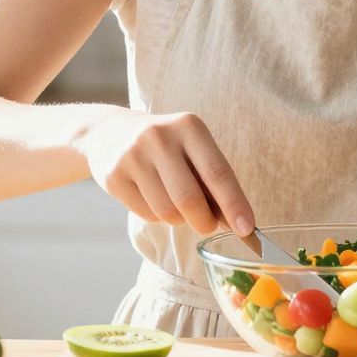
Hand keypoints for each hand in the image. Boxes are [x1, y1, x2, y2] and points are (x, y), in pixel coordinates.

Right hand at [82, 110, 254, 235]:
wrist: (109, 132)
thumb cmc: (166, 147)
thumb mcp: (192, 147)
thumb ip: (213, 180)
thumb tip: (237, 222)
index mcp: (189, 126)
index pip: (217, 172)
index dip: (234, 204)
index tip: (246, 229)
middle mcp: (160, 137)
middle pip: (190, 199)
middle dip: (204, 222)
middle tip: (207, 226)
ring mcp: (133, 156)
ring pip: (167, 212)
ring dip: (178, 219)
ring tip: (174, 202)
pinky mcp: (113, 176)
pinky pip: (146, 214)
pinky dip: (156, 216)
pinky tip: (152, 197)